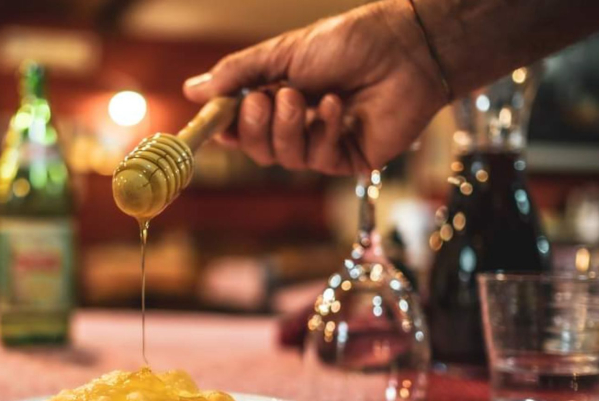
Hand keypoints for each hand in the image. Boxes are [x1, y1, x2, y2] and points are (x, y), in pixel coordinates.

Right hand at [183, 1, 447, 174]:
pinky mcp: (349, 159)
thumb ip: (238, 74)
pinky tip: (338, 105)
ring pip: (285, 159)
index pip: (243, 126)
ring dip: (288, 127)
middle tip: (263, 102)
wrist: (406, 48)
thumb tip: (191, 90)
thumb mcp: (283, 53)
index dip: (228, 128)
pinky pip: (318, 160)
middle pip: (259, 150)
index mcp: (281, 98)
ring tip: (303, 97)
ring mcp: (324, 144)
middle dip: (255, 128)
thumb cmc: (349, 43)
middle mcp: (300, 124)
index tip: (215, 122)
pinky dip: (323, 130)